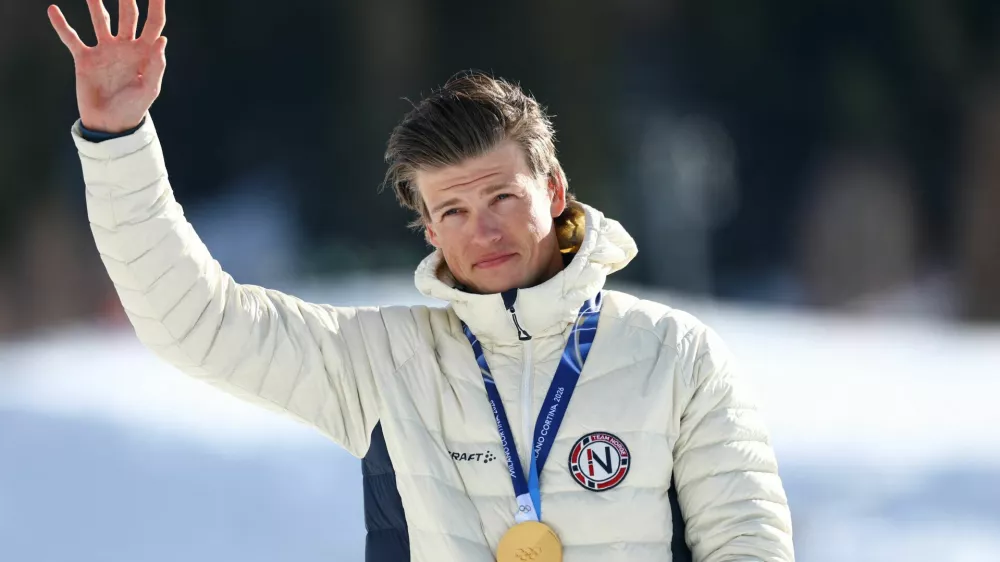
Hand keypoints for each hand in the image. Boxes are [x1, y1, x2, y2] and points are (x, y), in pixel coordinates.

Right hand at [48, 0, 166, 132]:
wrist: (110, 124)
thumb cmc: (133, 108)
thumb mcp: (149, 89)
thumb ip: (156, 66)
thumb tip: (161, 40)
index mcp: (144, 53)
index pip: (153, 24)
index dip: (156, 7)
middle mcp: (125, 47)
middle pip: (128, 15)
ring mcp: (104, 51)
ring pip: (100, 20)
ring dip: (95, 4)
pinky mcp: (85, 59)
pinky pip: (71, 38)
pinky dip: (62, 25)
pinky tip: (54, 10)